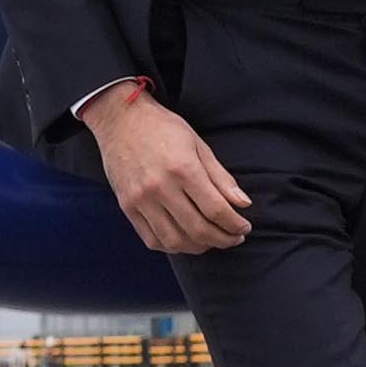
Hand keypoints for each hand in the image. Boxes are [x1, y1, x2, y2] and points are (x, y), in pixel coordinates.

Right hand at [91, 85, 251, 255]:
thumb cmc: (163, 128)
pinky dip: (173, 246)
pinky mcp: (127, 207)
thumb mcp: (198, 145)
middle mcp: (160, 187)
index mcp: (183, 168)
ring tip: (211, 240)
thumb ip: (221, 177)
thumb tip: (244, 204)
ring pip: (175, 241)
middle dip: (223, 239)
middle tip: (234, 238)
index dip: (235, 224)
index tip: (244, 227)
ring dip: (199, 247)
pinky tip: (186, 239)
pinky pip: (152, 239)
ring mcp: (141, 199)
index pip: (216, 210)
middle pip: (198, 229)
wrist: (121, 119)